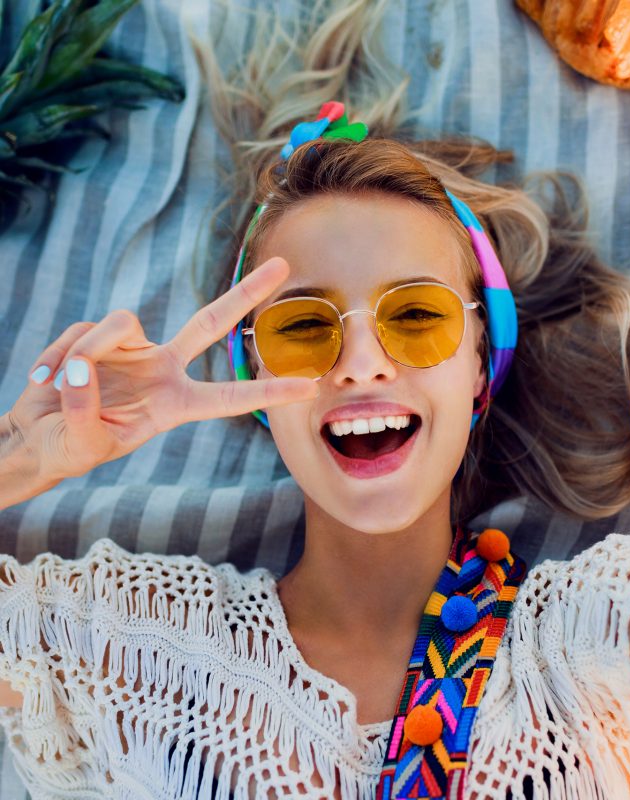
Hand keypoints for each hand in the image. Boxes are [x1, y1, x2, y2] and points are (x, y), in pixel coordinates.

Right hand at [7, 257, 316, 483]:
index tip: (308, 387)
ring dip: (86, 351)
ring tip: (57, 385)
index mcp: (175, 404)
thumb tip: (81, 369)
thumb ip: (85, 413)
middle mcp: (162, 369)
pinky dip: (55, 354)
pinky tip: (43, 380)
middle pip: (212, 322)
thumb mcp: (83, 445)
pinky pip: (81, 331)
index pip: (230, 397)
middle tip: (284, 265)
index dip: (267, 391)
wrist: (35, 435)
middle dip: (247, 292)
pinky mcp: (98, 336)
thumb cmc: (66, 449)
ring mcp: (132, 348)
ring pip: (119, 323)